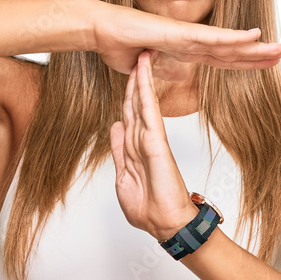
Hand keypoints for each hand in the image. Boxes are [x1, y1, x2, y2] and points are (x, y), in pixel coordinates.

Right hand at [90, 0, 280, 75]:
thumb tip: (176, 74)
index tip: (265, 64)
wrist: (98, 29)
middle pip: (232, 51)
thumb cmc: (115, 44)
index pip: (221, 58)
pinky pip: (211, 37)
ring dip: (257, 47)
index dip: (244, 61)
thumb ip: (163, 69)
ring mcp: (186, 35)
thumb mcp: (145, 67)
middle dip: (259, 54)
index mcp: (183, 50)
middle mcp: (190, 41)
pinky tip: (254, 36)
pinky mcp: (178, 32)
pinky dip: (233, 37)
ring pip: (228, 44)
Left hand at [109, 49, 200, 240]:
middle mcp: (143, 141)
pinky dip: (146, 93)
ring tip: (142, 55)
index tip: (127, 76)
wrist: (166, 224)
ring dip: (140, 79)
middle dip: (134, 80)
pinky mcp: (157, 143)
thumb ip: (120, 151)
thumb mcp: (124, 177)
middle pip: (135, 104)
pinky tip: (144, 75)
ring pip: (142, 103)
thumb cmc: (149, 208)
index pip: (129, 115)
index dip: (127, 95)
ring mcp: (151, 140)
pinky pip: (149, 113)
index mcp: (135, 148)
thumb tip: (115, 127)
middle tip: (137, 55)